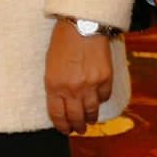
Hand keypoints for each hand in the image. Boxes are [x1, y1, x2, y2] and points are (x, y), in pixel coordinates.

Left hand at [44, 18, 112, 133]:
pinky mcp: (106, 79)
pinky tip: (98, 102)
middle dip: (77, 126)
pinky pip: (104, 97)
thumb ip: (55, 85)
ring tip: (89, 121)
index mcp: (53, 85)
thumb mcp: (49, 66)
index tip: (64, 130)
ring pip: (91, 111)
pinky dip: (101, 101)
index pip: (57, 114)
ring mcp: (90, 85)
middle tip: (78, 130)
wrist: (82, 26)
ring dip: (90, 118)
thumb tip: (61, 102)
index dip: (61, 125)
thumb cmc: (61, 43)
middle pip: (75, 117)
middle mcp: (72, 89)